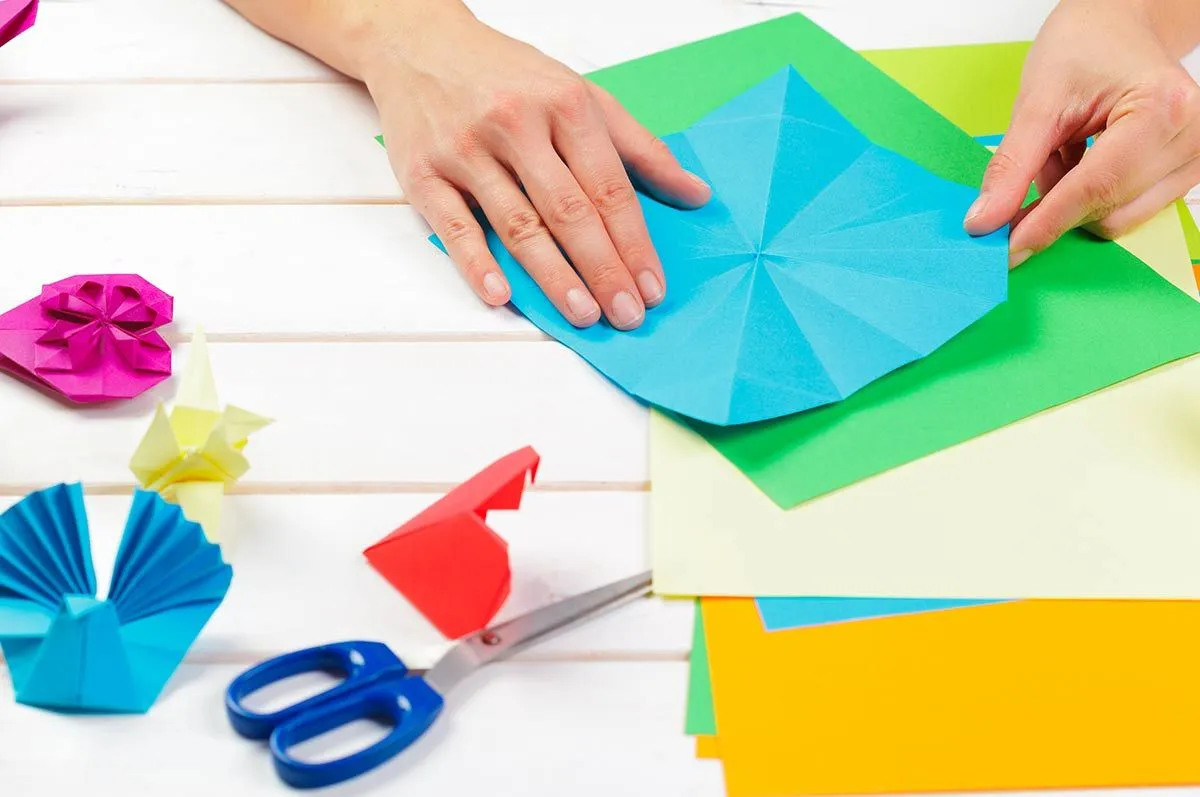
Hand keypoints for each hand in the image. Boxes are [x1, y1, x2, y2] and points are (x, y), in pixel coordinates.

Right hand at [362, 6, 710, 329]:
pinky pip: (454, 226)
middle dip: (603, 269)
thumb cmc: (508, 76)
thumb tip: (695, 193)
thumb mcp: (581, 94)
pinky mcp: (424, 173)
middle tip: (626, 314)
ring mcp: (467, 150)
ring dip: (553, 276)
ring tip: (583, 314)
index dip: (635, 242)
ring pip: (518, 224)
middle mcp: (516, 124)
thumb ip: (640, 147)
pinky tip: (502, 294)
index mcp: (565, 105)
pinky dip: (478, 263)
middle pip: (569, 211)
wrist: (420, 45)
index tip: (652, 286)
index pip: (610, 187)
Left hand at [964, 0, 1199, 265]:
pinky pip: (1127, 210)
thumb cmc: (1084, 48)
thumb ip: (1011, 167)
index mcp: (1161, 109)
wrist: (1118, 28)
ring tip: (1064, 150)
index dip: (1045, 224)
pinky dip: (1091, 196)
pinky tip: (1081, 159)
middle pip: (1108, 212)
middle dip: (1056, 207)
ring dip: (1074, 200)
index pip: (1095, 188)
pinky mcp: (1185, 174)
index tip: (1004, 251)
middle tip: (1027, 174)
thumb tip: (985, 223)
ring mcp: (1194, 159)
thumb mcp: (1036, 102)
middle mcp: (1192, 138)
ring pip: (1117, 219)